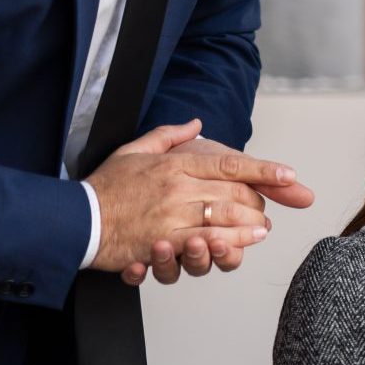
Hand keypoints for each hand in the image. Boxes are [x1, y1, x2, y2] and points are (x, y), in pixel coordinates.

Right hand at [85, 119, 297, 278]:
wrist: (75, 219)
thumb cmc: (105, 186)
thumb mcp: (135, 150)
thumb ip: (169, 135)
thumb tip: (196, 123)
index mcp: (174, 164)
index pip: (230, 164)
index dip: (263, 169)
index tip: (289, 174)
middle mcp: (177, 187)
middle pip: (235, 193)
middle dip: (258, 201)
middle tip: (266, 209)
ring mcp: (171, 215)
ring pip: (226, 217)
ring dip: (250, 223)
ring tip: (262, 228)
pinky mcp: (163, 241)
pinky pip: (205, 241)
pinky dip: (229, 242)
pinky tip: (243, 242)